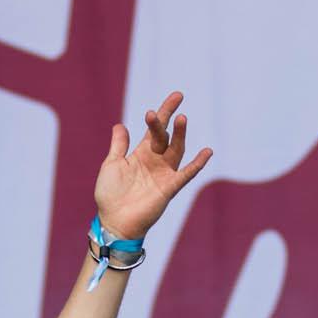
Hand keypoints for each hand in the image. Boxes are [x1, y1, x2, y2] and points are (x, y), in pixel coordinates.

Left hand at [93, 91, 213, 240]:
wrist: (113, 221)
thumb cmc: (110, 195)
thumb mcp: (112, 165)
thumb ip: (119, 145)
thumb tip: (120, 124)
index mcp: (142, 153)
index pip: (156, 129)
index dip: (165, 112)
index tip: (177, 96)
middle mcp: (156, 161)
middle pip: (166, 135)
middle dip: (169, 119)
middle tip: (175, 101)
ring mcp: (164, 174)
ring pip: (176, 150)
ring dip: (180, 135)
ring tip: (181, 119)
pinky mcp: (169, 188)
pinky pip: (186, 174)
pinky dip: (197, 164)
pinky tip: (207, 152)